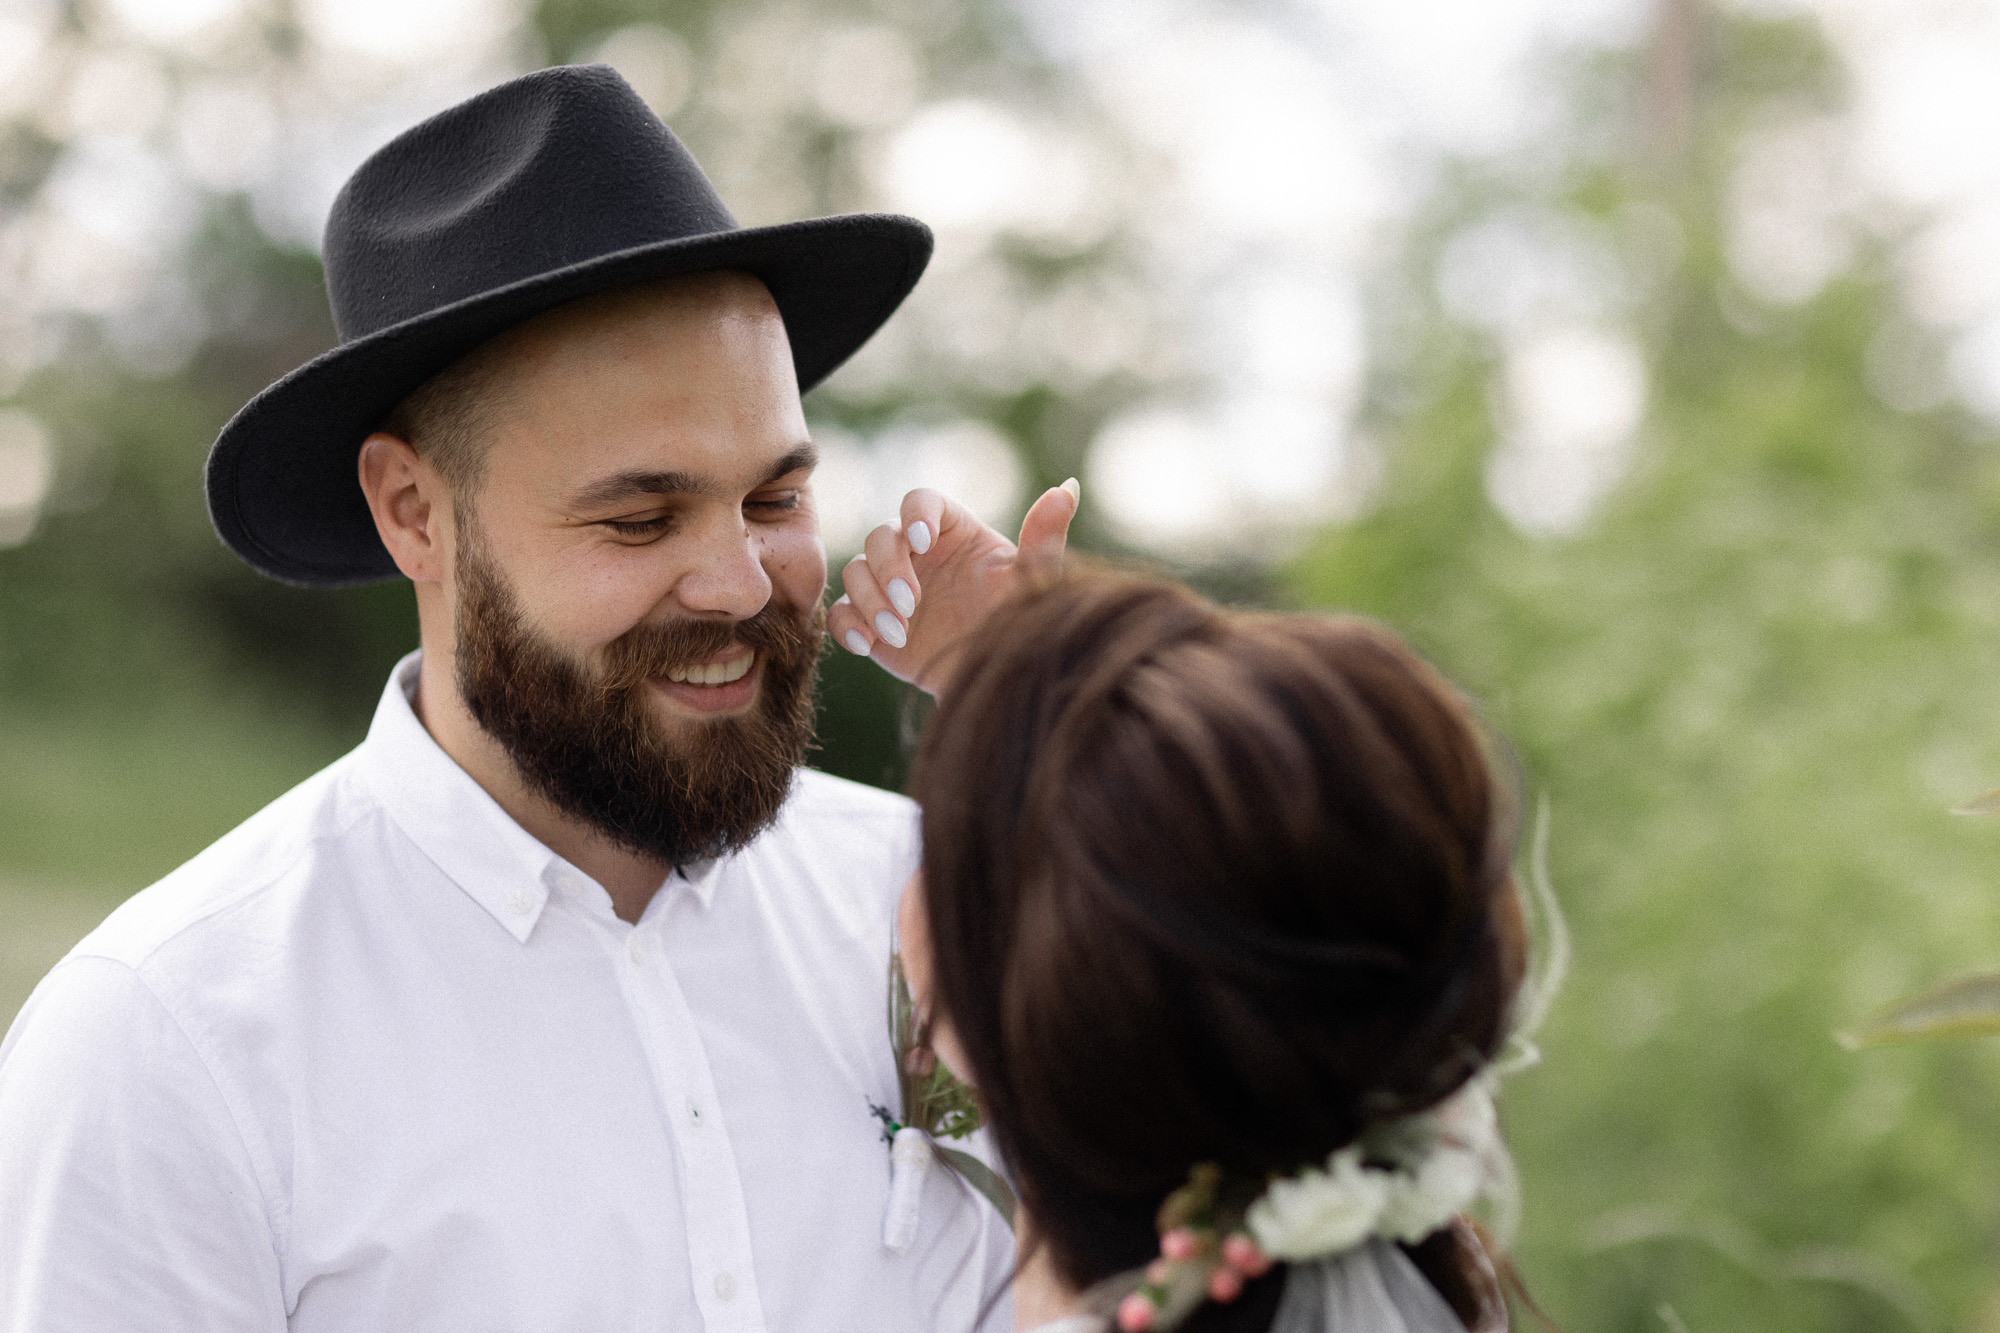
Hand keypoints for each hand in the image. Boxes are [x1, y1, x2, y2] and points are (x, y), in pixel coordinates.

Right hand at [827, 479, 1078, 696]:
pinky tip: (868, 645)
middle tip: (913, 604)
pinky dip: (847, 625)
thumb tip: (1068, 487)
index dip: (914, 514)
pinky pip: (840, 613)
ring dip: (869, 598)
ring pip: (855, 572)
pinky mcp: (871, 622)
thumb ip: (1044, 537)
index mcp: (950, 530)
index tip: (922, 540)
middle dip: (889, 568)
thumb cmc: (1021, 623)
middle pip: (879, 536)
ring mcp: (890, 587)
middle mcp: (916, 553)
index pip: (918, 499)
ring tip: (897, 632)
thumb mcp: (1034, 582)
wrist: (998, 680)